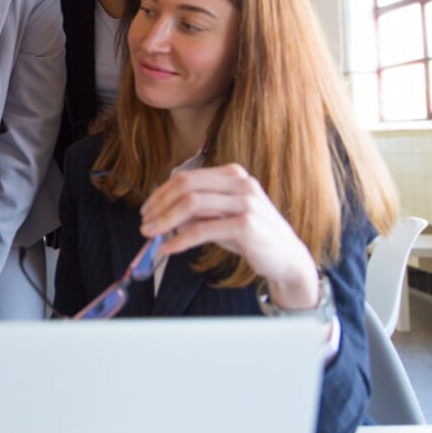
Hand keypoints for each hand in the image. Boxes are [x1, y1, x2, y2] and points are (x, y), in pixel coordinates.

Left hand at [139, 163, 319, 308]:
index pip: (186, 177)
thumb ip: (194, 210)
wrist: (286, 257)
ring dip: (165, 220)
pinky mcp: (246, 224)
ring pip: (191, 204)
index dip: (161, 193)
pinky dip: (179, 239)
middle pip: (186, 186)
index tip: (147, 209)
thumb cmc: (250, 235)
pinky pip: (202, 229)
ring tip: (150, 234)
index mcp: (232, 174)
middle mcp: (240, 183)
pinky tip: (168, 248)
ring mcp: (245, 202)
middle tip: (145, 222)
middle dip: (159, 205)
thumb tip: (160, 211)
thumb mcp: (219, 217)